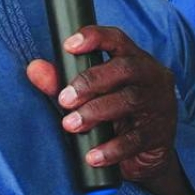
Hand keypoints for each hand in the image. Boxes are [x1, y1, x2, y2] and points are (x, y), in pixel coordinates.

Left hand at [26, 26, 191, 194]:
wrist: (147, 157)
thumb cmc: (116, 117)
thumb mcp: (90, 98)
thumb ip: (61, 82)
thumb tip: (34, 69)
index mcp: (134, 60)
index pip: (118, 39)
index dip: (95, 38)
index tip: (68, 45)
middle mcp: (151, 77)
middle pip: (125, 68)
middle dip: (91, 81)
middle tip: (64, 99)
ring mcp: (159, 105)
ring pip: (130, 100)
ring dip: (96, 112)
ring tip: (71, 125)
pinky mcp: (160, 134)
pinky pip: (136, 139)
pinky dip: (111, 148)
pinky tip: (92, 156)